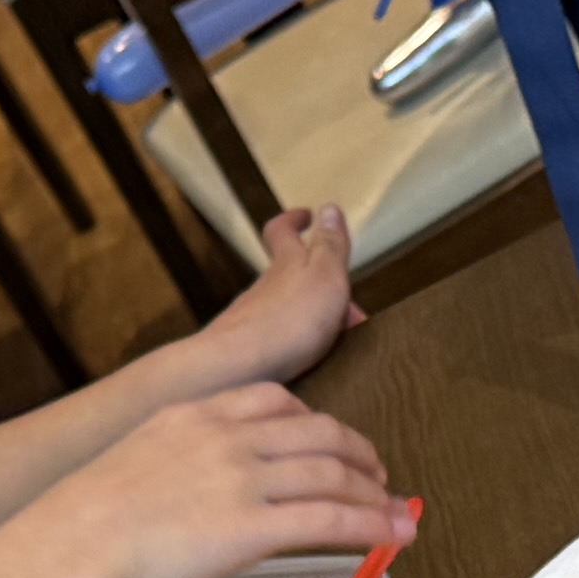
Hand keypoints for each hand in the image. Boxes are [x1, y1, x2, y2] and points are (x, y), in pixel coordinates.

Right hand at [3, 379, 397, 577]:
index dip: (315, 421)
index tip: (332, 440)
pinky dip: (371, 524)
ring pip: (331, 473)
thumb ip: (169, 472)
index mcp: (191, 414)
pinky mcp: (253, 528)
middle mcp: (224, 437)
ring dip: (373, 492)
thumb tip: (186, 503)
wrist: (64, 556)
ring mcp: (241, 479)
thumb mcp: (127, 472)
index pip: (274, 400)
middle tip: (378, 475)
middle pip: (317, 431)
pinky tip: (394, 535)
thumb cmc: (77, 530)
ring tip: (398, 511)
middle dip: (357, 452)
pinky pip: (330, 519)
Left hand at [177, 203, 361, 388]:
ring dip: (307, 318)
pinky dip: (295, 346)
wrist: (234, 370)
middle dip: (313, 284)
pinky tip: (308, 364)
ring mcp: (249, 323)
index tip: (307, 216)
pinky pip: (275, 343)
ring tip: (335, 341)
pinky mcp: (244, 355)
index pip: (282, 231)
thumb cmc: (288, 321)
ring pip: (282, 311)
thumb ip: (330, 246)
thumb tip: (329, 207)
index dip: (293, 221)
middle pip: (286, 277)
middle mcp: (263, 290)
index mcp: (286, 266)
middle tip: (344, 303)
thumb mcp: (323, 277)